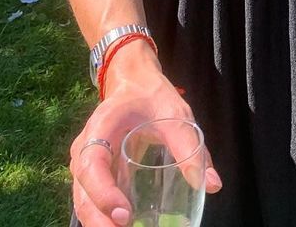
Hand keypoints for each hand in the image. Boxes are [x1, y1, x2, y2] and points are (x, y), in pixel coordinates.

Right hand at [69, 73, 220, 226]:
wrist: (133, 83)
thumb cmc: (152, 96)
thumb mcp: (176, 115)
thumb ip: (191, 148)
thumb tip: (212, 185)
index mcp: (100, 127)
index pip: (91, 165)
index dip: (103, 193)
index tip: (124, 214)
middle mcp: (85, 149)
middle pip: (82, 192)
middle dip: (99, 220)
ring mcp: (85, 164)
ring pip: (83, 201)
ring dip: (99, 223)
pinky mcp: (94, 175)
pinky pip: (93, 200)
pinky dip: (104, 218)